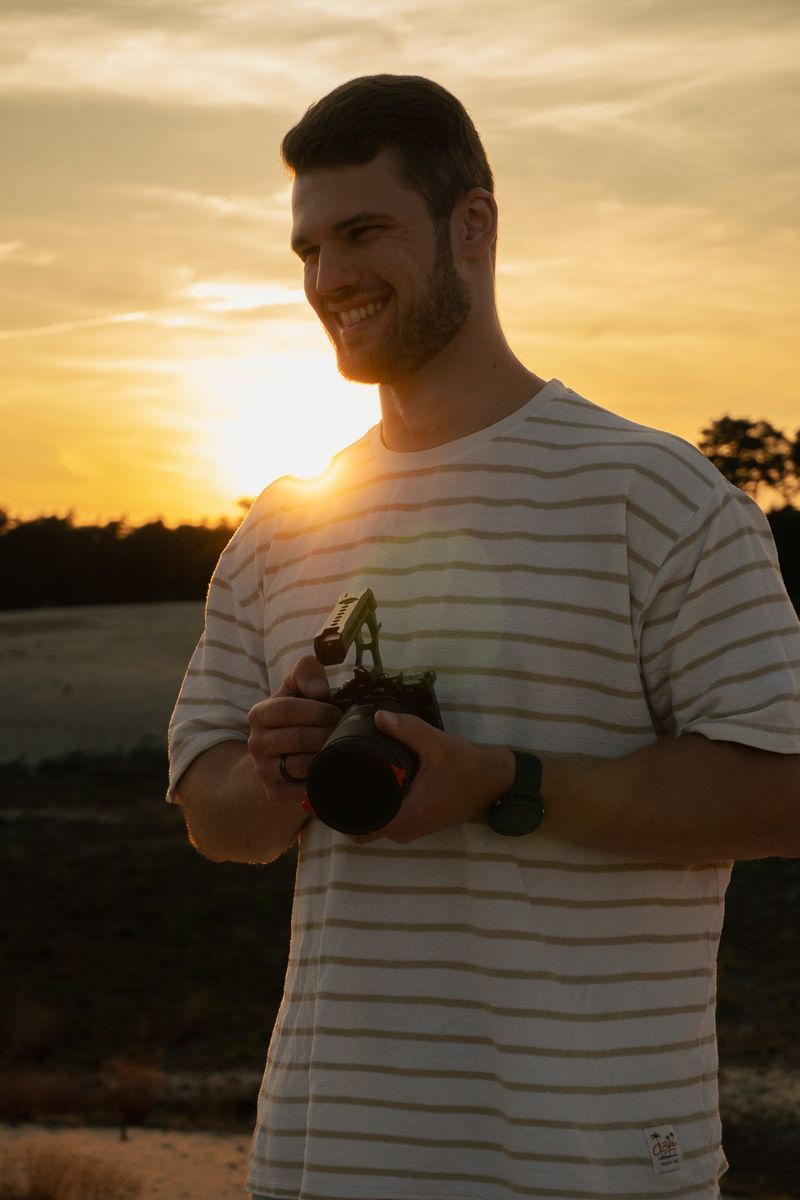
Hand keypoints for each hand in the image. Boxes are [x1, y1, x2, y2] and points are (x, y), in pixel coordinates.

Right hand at [247, 656, 338, 806]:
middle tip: (343, 732)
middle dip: (327, 733)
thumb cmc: (298, 712)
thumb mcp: (297, 685)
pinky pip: (302, 791)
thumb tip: (319, 690)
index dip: (317, 711)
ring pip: (301, 765)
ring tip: (340, 748)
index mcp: (258, 714)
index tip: (336, 712)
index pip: (287, 710)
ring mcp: (263, 771)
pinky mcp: (275, 794)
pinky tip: (333, 769)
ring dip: (327, 756)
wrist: (281, 752)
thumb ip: (306, 671)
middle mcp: (255, 744)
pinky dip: (322, 780)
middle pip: (297, 738)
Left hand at [349, 709, 514, 843]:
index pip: (361, 832)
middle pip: (363, 831)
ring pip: (375, 828)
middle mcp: (407, 829)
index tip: (326, 798)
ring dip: (361, 812)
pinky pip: (388, 823)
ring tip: (348, 784)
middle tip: (333, 784)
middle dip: (345, 812)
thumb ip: (408, 730)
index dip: (339, 819)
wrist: (492, 782)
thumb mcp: (437, 744)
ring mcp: (413, 829)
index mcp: (407, 816)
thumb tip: (377, 718)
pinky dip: (376, 811)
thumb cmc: (466, 767)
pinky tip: (371, 789)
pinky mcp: (418, 823)